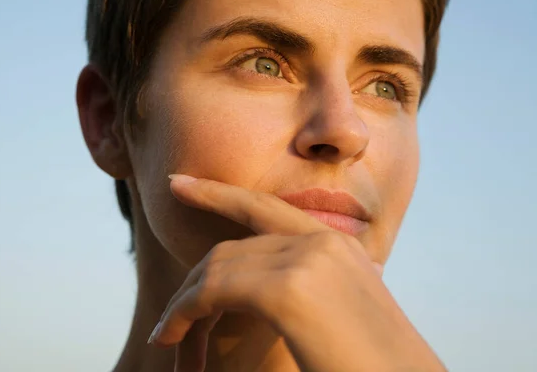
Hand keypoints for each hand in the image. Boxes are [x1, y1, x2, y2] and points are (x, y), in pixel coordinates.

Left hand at [149, 174, 444, 371]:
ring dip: (183, 306)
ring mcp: (308, 260)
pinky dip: (183, 313)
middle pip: (230, 248)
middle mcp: (322, 242)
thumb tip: (262, 291)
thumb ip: (307, 289)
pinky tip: (171, 338)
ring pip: (216, 268)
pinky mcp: (290, 291)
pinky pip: (213, 290)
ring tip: (167, 339)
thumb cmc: (371, 364)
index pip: (263, 208)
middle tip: (169, 327)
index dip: (217, 193)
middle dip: (192, 285)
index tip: (179, 184)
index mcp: (337, 245)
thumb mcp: (339, 315)